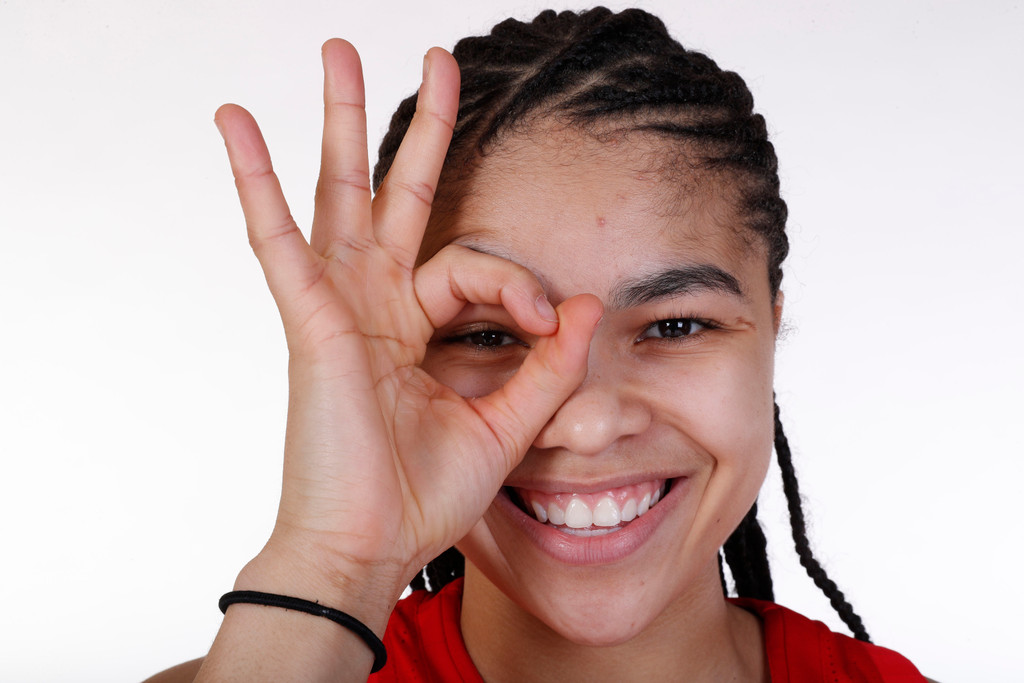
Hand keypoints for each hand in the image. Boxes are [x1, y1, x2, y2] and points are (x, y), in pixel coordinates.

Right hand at [214, 40, 601, 611]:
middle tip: (438, 59)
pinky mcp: (312, 320)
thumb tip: (584, 303)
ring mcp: (338, 305)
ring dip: (341, 122)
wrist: (370, 547)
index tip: (551, 324)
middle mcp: (374, 305)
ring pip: (340, 193)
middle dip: (419, 128)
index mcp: (414, 328)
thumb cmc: (420, 494)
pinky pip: (278, 239)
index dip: (520, 284)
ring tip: (338, 53)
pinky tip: (235, 123)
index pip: (474, 266)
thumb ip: (547, 364)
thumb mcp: (506, 421)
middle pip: (397, 194)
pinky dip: (255, 181)